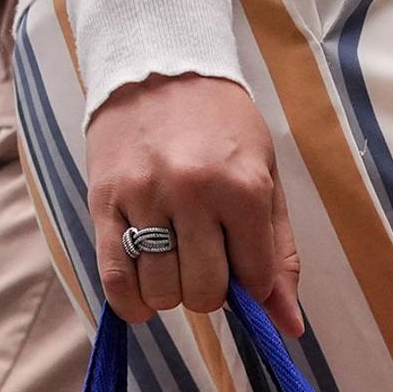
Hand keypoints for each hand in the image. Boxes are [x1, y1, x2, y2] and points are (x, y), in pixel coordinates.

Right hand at [84, 73, 305, 334]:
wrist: (160, 65)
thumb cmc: (222, 126)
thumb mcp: (266, 178)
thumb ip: (279, 254)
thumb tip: (289, 326)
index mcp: (243, 188)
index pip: (253, 278)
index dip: (251, 285)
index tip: (242, 265)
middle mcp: (193, 194)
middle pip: (204, 292)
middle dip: (211, 293)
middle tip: (206, 265)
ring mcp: (143, 197)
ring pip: (160, 289)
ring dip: (172, 294)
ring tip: (174, 267)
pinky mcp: (103, 200)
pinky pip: (113, 275)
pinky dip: (130, 303)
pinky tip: (142, 299)